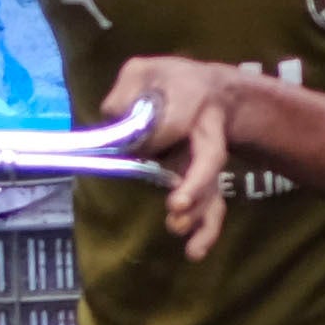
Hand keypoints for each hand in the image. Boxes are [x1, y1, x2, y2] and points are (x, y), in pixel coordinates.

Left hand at [105, 54, 244, 259]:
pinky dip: (207, 231)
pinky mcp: (203, 182)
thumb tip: (113, 115)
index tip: (137, 128)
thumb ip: (128, 88)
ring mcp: (205, 162)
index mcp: (191, 101)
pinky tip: (195, 253)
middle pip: (208, 160)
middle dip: (195, 185)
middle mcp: (205, 134)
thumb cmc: (170, 82)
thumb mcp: (144, 71)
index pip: (174, 120)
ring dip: (198, 213)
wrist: (212, 91)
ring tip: (178, 229)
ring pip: (212, 190)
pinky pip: (212, 208)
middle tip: (177, 207)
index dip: (159, 130)